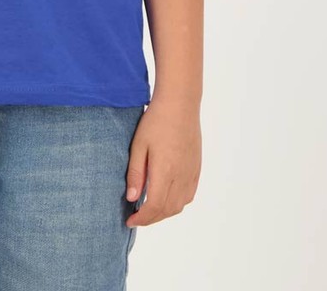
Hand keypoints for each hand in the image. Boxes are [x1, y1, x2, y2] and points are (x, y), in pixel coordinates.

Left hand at [124, 99, 201, 226]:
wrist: (180, 104)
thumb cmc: (156, 121)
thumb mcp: (139, 145)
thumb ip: (136, 173)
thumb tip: (132, 199)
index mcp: (165, 171)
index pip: (154, 206)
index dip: (142, 218)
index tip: (129, 220)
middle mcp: (181, 176)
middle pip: (168, 209)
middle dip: (151, 218)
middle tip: (136, 217)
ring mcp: (191, 172)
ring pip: (180, 205)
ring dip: (164, 212)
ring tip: (149, 209)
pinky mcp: (197, 168)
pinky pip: (189, 194)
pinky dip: (177, 203)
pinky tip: (166, 197)